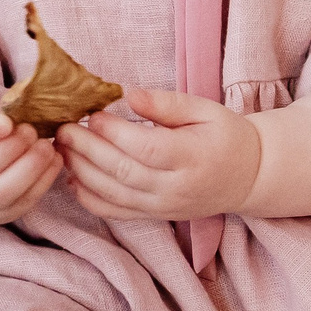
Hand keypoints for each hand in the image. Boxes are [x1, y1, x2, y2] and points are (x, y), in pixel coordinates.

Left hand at [57, 88, 260, 221]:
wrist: (248, 177)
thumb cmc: (226, 137)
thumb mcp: (205, 110)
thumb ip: (167, 104)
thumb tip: (129, 95)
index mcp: (192, 157)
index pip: (145, 148)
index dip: (114, 133)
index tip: (93, 114)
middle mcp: (176, 187)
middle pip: (123, 172)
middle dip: (88, 150)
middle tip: (63, 129)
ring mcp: (163, 206)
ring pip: (114, 194)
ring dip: (82, 171)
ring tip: (62, 148)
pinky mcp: (155, 216)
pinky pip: (116, 212)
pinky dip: (90, 198)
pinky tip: (72, 178)